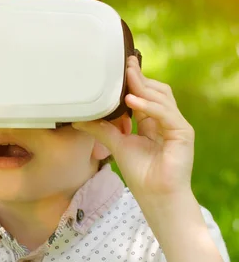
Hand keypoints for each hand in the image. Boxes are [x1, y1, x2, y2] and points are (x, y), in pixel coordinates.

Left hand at [72, 56, 194, 202]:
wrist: (157, 196)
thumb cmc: (141, 174)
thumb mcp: (116, 145)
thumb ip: (101, 129)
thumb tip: (78, 118)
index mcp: (153, 121)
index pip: (145, 94)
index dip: (134, 80)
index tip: (121, 66)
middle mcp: (167, 120)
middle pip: (155, 90)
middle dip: (139, 77)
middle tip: (124, 64)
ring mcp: (176, 125)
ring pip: (161, 97)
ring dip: (142, 88)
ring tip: (125, 80)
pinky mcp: (183, 133)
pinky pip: (165, 113)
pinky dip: (148, 106)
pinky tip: (131, 102)